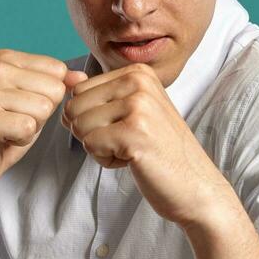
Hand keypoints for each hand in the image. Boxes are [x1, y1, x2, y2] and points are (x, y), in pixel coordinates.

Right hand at [0, 49, 87, 204]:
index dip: (48, 97)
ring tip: (8, 129)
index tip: (21, 107)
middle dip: (41, 113)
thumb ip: (57, 84)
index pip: (57, 70)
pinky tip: (2, 139)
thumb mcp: (34, 101)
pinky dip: (21, 140)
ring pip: (43, 109)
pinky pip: (28, 128)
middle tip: (14, 121)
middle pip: (53, 90)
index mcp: (3, 57)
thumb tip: (82, 76)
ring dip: (31, 127)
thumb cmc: (4, 130)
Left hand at [60, 62, 237, 226]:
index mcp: (138, 72)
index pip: (78, 91)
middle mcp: (138, 81)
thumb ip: (98, 97)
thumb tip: (64, 86)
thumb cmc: (159, 152)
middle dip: (91, 133)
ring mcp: (138, 105)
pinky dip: (106, 160)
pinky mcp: (134, 132)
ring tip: (133, 150)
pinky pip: (89, 145)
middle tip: (128, 143)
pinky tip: (134, 160)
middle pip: (74, 107)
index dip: (92, 119)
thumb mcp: (131, 113)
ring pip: (79, 126)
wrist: (195, 186)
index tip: (126, 128)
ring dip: (99, 148)